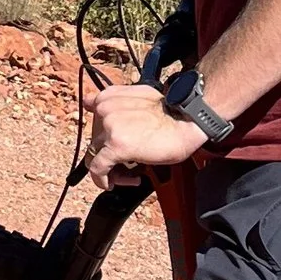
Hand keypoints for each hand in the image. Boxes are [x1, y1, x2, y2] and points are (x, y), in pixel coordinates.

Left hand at [84, 80, 206, 189]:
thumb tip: (92, 103)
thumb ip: (117, 100)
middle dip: (108, 154)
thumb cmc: (171, 112)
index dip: (103, 137)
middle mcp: (105, 110)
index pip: (92, 120)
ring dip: (109, 168)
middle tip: (127, 164)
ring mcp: (109, 128)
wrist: (188, 120)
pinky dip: (101, 180)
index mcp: (109, 97)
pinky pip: (98, 168)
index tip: (112, 146)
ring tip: (127, 174)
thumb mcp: (139, 95)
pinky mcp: (116, 146)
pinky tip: (112, 184)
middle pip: (94, 141)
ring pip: (94, 156)